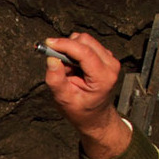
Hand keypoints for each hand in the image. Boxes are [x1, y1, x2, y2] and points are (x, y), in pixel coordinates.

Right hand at [42, 33, 128, 158]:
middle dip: (67, 49)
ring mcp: (110, 59)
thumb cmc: (81, 111)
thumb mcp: (64, 100)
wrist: (96, 117)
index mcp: (103, 77)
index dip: (64, 45)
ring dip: (71, 52)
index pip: (84, 52)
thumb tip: (51, 59)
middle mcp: (110, 65)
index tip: (48, 43)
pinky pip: (87, 45)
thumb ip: (56, 80)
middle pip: (85, 41)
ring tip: (68, 71)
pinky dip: (75, 53)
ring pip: (85, 41)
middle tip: (59, 67)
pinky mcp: (105, 56)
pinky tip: (74, 69)